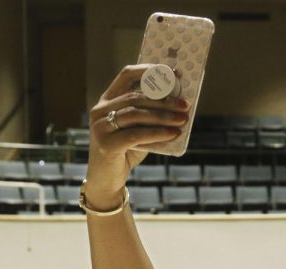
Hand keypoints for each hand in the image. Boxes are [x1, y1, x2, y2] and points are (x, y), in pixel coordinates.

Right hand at [87, 65, 188, 200]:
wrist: (107, 180)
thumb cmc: (125, 152)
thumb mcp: (138, 130)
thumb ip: (150, 117)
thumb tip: (179, 105)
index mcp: (107, 100)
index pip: (127, 75)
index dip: (150, 71)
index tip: (174, 73)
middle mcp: (100, 110)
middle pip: (136, 97)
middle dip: (164, 100)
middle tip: (185, 105)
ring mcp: (100, 127)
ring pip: (136, 115)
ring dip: (163, 116)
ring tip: (183, 120)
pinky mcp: (106, 144)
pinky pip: (136, 135)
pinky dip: (157, 134)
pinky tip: (173, 134)